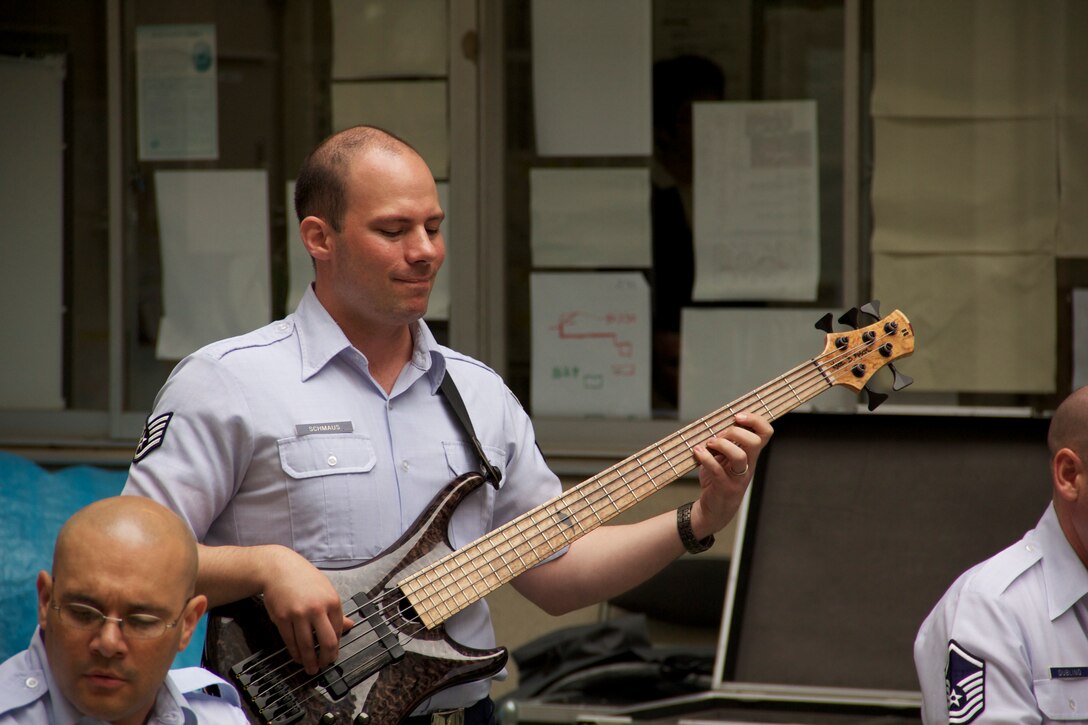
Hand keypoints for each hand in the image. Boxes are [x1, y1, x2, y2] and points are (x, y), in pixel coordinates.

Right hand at [261, 547, 353, 673]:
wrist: (279, 568)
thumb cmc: (304, 578)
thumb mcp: (326, 589)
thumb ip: (336, 611)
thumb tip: (349, 625)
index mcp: (332, 601)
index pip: (338, 630)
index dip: (336, 644)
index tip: (333, 652)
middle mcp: (317, 608)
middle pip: (327, 642)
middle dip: (327, 658)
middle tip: (325, 665)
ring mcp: (299, 614)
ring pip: (307, 646)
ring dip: (310, 661)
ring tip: (311, 668)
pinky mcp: (282, 618)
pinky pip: (290, 641)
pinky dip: (295, 653)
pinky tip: (298, 657)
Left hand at [690, 412, 772, 536]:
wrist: (713, 510)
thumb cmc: (718, 479)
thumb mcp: (724, 458)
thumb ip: (725, 441)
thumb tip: (715, 420)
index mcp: (750, 454)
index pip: (765, 432)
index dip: (755, 420)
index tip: (738, 416)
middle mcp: (748, 465)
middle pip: (755, 442)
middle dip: (735, 432)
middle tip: (719, 435)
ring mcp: (738, 478)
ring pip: (740, 456)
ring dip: (722, 444)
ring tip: (709, 443)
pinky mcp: (724, 487)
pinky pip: (717, 470)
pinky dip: (705, 458)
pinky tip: (697, 452)